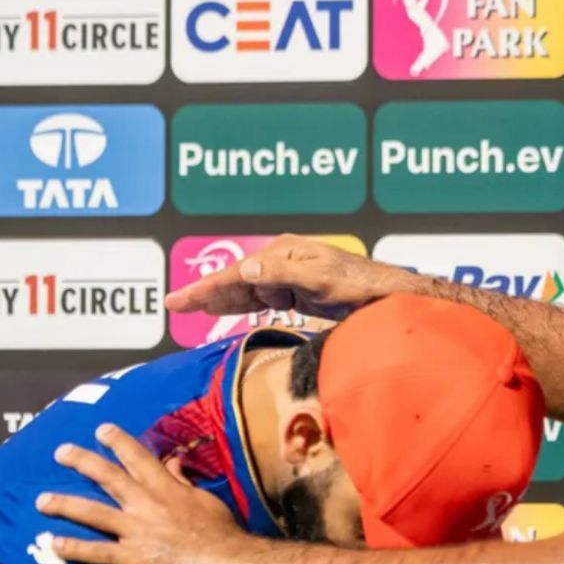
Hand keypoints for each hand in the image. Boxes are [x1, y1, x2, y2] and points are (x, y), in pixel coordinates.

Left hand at [37, 423, 245, 563]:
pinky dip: (76, 548)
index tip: (102, 429)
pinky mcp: (133, 558)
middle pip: (108, 477)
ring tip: (42, 501)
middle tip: (61, 452)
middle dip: (82, 462)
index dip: (118, 442)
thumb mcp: (206, 501)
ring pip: (93, 512)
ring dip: (65, 505)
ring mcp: (137, 529)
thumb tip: (173, 463)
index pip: (138, 457)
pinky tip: (55, 545)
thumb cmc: (224, 534)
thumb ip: (185, 483)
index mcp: (167, 488)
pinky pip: (98, 551)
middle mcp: (147, 504)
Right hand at [165, 234, 422, 319]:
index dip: (204, 288)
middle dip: (204, 292)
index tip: (177, 301)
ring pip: (246, 289)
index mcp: (284, 253)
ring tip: (191, 308)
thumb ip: (282, 275)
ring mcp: (291, 274)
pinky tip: (229, 311)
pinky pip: (262, 297)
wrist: (389, 297)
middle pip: (235, 279)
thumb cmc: (360, 287)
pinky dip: (242, 304)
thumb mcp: (320, 281)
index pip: (235, 274)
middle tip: (173, 305)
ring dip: (219, 299)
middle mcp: (284, 260)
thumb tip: (245, 270)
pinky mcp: (299, 290)